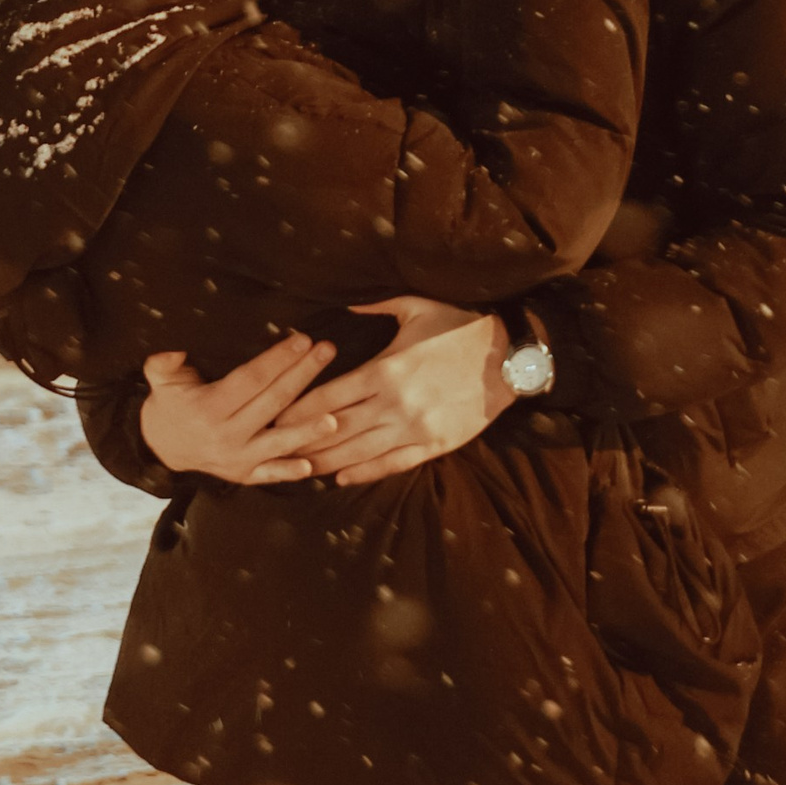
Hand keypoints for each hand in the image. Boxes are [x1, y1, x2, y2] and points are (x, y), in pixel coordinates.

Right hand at [141, 331, 338, 484]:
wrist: (163, 448)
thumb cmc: (170, 404)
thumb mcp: (160, 379)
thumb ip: (164, 361)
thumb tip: (173, 346)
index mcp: (208, 408)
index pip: (251, 379)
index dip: (278, 359)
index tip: (303, 339)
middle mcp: (225, 436)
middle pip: (272, 403)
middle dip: (302, 375)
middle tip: (327, 351)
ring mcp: (236, 459)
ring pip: (278, 442)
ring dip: (307, 431)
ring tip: (335, 417)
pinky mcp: (244, 475)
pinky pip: (270, 474)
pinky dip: (290, 471)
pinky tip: (313, 466)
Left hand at [286, 296, 513, 487]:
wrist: (509, 357)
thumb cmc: (460, 327)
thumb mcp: (415, 307)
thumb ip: (373, 307)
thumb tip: (342, 305)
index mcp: (385, 369)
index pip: (329, 397)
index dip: (298, 410)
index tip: (276, 417)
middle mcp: (395, 403)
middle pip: (336, 430)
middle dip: (303, 441)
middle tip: (276, 449)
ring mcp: (415, 427)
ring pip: (359, 452)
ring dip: (327, 462)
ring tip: (299, 469)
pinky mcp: (435, 445)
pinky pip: (393, 464)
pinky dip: (364, 473)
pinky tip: (342, 479)